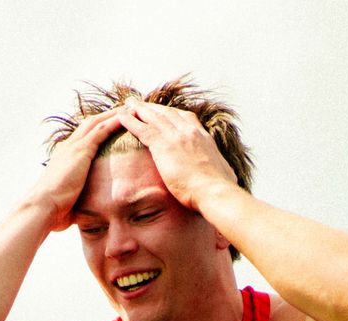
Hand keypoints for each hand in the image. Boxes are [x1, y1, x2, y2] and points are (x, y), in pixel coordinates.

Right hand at [27, 108, 125, 229]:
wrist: (43, 207)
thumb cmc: (53, 211)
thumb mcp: (68, 201)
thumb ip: (77, 200)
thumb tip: (83, 214)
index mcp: (64, 157)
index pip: (84, 137)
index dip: (98, 129)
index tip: (111, 125)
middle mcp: (68, 147)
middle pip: (91, 124)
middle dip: (108, 116)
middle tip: (125, 109)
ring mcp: (73, 147)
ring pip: (97, 122)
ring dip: (115, 114)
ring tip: (131, 108)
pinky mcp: (80, 150)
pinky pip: (101, 130)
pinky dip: (114, 122)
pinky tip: (128, 117)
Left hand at [114, 99, 239, 211]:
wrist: (215, 191)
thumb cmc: (220, 190)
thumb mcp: (222, 174)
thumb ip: (218, 170)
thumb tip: (226, 177)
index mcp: (203, 137)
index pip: (185, 119)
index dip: (172, 114)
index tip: (164, 112)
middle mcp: (190, 131)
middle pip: (167, 113)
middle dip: (153, 107)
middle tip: (141, 103)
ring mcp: (176, 136)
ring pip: (153, 117)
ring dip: (138, 108)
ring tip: (127, 104)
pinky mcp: (163, 145)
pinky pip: (142, 129)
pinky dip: (130, 121)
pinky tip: (120, 117)